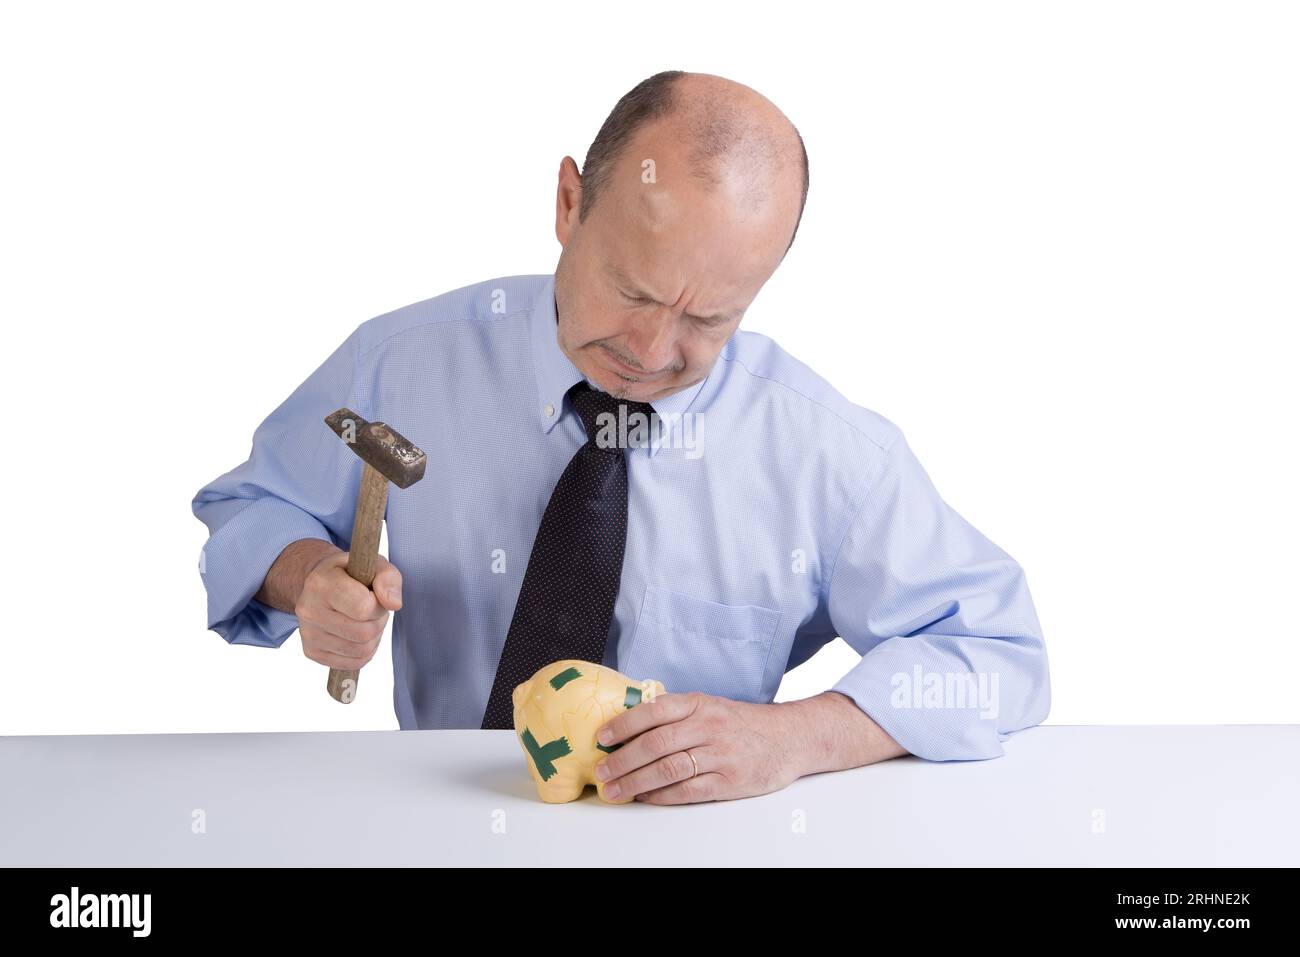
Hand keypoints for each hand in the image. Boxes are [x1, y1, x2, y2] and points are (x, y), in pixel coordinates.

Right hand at [295, 551, 402, 670]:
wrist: (322, 584)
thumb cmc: (353, 574)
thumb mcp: (374, 565)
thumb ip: (389, 579)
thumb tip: (394, 604)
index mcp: (321, 583)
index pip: (363, 608)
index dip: (378, 605)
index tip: (374, 596)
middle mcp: (308, 609)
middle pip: (364, 633)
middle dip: (377, 622)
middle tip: (372, 609)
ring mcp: (307, 633)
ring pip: (361, 650)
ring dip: (373, 637)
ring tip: (364, 620)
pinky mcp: (311, 652)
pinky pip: (353, 663)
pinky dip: (364, 651)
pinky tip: (356, 634)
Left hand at [592, 692, 803, 804]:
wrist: (790, 738)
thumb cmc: (741, 723)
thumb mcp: (710, 706)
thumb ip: (676, 714)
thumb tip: (629, 726)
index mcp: (700, 703)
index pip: (654, 710)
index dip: (624, 724)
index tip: (601, 737)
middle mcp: (709, 726)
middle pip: (656, 744)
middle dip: (622, 760)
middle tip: (601, 772)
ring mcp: (721, 755)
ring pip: (668, 769)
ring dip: (636, 782)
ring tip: (615, 790)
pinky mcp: (730, 781)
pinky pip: (688, 791)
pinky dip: (662, 796)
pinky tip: (645, 797)